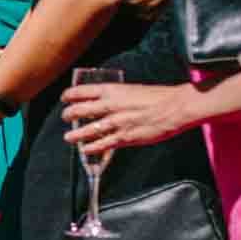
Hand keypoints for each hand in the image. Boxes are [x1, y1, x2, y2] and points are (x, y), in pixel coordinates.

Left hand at [63, 81, 192, 151]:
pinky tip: (85, 149)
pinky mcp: (125, 137)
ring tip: (68, 137)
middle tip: (65, 117)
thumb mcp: (131, 90)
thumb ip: (116, 96)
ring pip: (87, 130)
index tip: (65, 98)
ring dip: (75, 135)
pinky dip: (91, 148)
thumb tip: (104, 101)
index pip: (81, 91)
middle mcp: (110, 106)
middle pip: (78, 110)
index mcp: (111, 90)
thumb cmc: (158, 97)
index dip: (69, 95)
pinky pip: (102, 144)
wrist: (176, 107)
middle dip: (68, 115)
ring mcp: (116, 123)